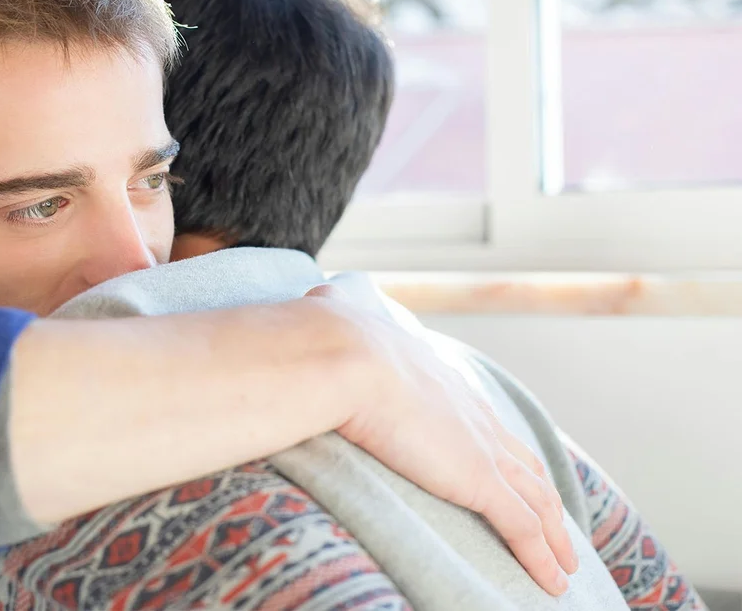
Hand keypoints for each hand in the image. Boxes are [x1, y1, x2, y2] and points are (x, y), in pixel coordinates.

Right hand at [305, 285, 578, 595]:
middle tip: (555, 522)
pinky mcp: (478, 480)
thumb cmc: (330, 338)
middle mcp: (471, 414)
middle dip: (542, 494)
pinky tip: (552, 583)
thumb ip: (335, 311)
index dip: (502, 450)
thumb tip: (317, 300)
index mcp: (441, 381)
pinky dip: (540, 558)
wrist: (341, 353)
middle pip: (524, 463)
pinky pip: (521, 528)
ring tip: (565, 564)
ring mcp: (480, 447)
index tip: (509, 468)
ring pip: (536, 499)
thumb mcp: (337, 317)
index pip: (485, 423)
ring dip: (554, 536)